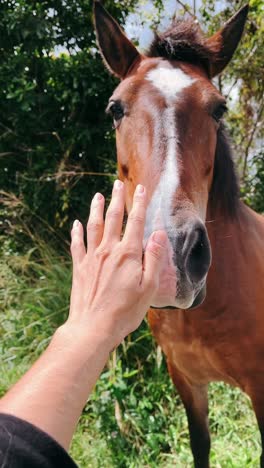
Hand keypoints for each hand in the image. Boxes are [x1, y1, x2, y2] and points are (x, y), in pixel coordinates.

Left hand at [67, 180, 166, 348]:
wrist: (93, 327)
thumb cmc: (125, 311)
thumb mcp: (149, 288)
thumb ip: (154, 259)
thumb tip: (158, 234)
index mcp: (128, 255)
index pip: (136, 222)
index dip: (140, 204)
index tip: (141, 189)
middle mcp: (108, 251)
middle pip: (113, 218)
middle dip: (117, 199)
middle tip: (118, 184)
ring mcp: (91, 258)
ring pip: (93, 226)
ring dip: (96, 209)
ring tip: (98, 195)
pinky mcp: (79, 268)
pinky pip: (77, 244)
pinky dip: (77, 232)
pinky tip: (77, 223)